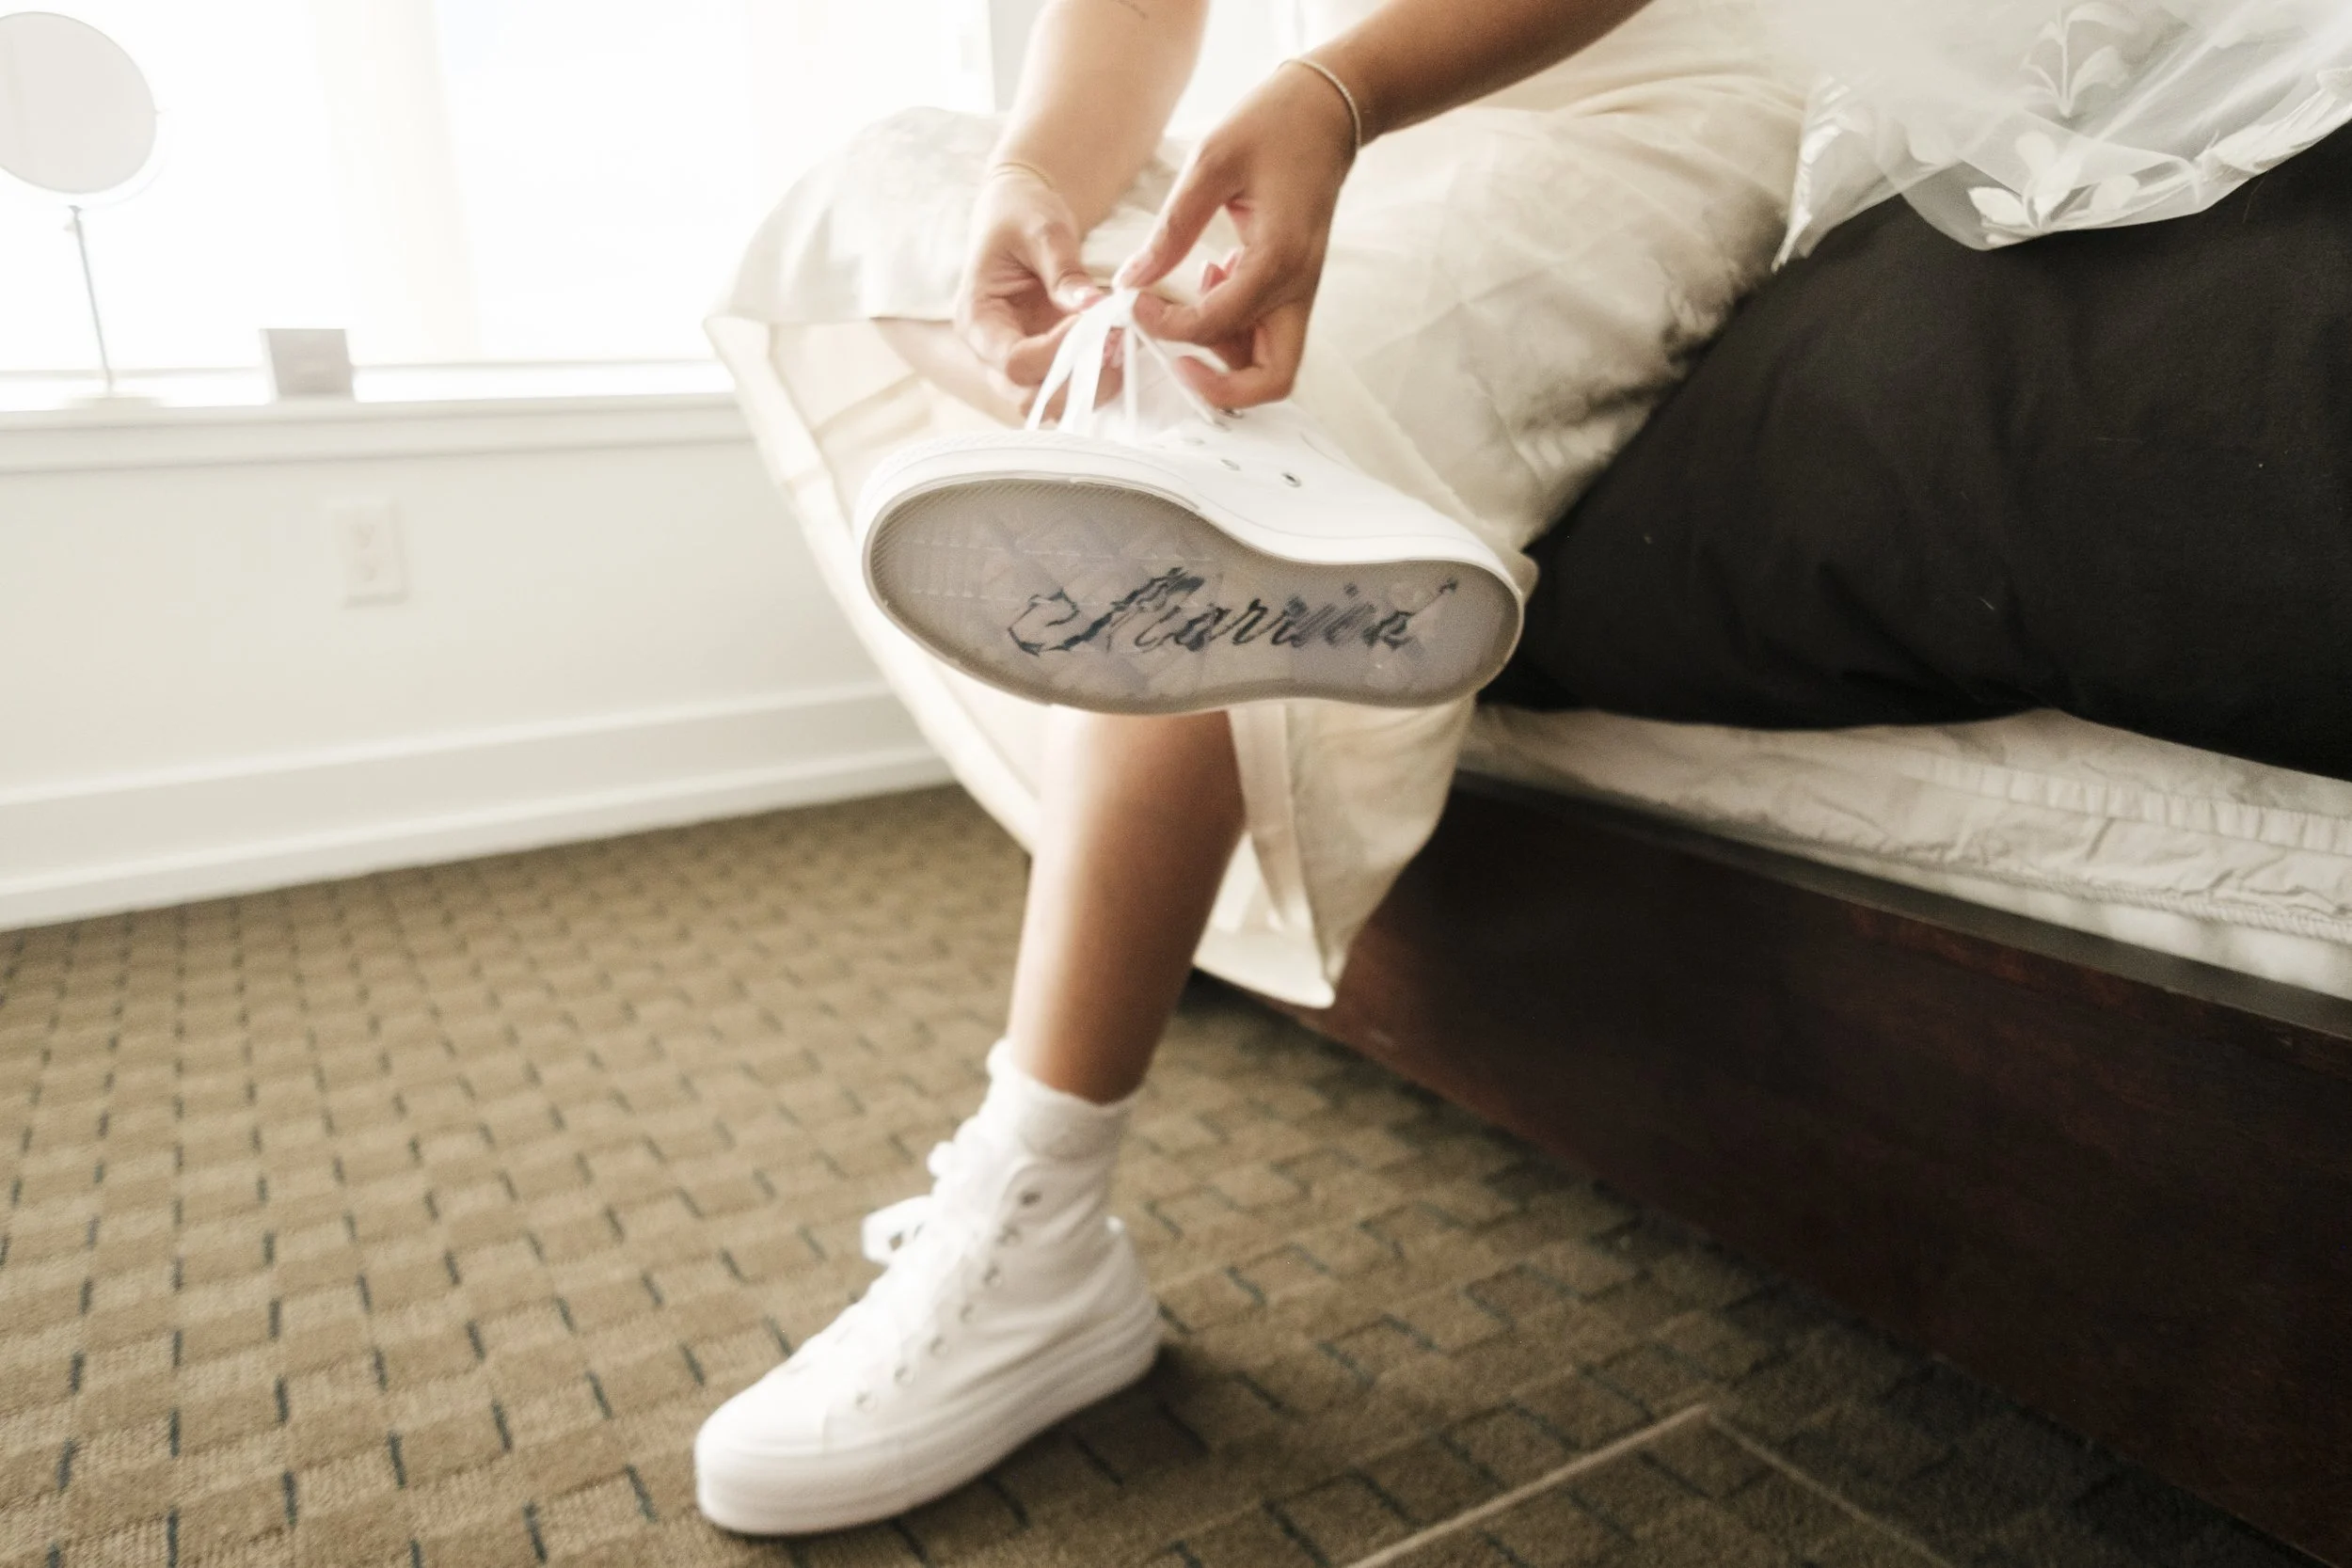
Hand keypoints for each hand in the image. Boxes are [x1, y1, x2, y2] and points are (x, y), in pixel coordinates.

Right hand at [954, 164, 1107, 414]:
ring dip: (1090, 387)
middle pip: (1028, 396)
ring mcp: (1017, 364)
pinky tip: (1116, 351)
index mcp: (977, 319)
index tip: (1100, 326)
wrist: (1021, 214)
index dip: (1059, 353)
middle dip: (1078, 380)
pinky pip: (1068, 392)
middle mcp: (990, 352)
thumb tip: (1095, 308)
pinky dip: (1095, 381)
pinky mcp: (1043, 365)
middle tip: (1117, 343)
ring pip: (1050, 405)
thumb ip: (1065, 271)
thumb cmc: (1022, 215)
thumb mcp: (1043, 231)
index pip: (1014, 361)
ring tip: (1119, 346)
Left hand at [1116, 61, 1356, 407]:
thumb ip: (1171, 230)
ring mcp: (1301, 292)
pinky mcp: (1294, 287)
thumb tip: (1131, 281)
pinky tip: (1209, 281)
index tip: (1132, 302)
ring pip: (1270, 365)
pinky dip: (1233, 331)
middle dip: (1217, 386)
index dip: (1166, 326)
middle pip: (1271, 380)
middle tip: (1171, 358)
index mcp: (1279, 260)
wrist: (1327, 112)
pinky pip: (1267, 336)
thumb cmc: (1273, 127)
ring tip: (1187, 303)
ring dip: (1223, 357)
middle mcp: (1298, 288)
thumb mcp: (1211, 164)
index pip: (1216, 324)